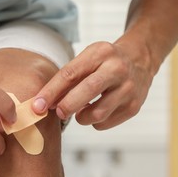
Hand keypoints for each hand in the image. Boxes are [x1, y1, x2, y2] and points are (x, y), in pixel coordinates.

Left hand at [32, 41, 154, 129]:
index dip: (51, 92)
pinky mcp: (134, 107)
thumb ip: (67, 80)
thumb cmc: (104, 62)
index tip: (37, 106)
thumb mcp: (87, 59)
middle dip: (67, 106)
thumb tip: (45, 104)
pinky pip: (105, 123)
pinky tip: (96, 110)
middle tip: (58, 113)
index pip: (70, 74)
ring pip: (97, 114)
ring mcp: (128, 89)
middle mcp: (117, 69)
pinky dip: (94, 122)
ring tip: (80, 110)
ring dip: (82, 117)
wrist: (140, 60)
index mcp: (100, 53)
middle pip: (87, 91)